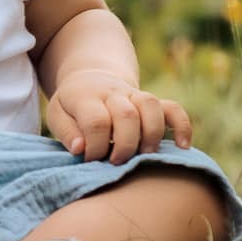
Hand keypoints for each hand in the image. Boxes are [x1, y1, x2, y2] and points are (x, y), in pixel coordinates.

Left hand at [45, 71, 192, 163]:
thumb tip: (80, 149)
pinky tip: (183, 147)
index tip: (90, 160)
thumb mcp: (57, 114)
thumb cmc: (72, 106)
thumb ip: (66, 132)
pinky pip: (173, 108)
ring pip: (151, 106)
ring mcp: (136, 95)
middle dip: (124, 145)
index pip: (97, 121)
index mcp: (87, 96)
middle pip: (127, 115)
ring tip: (144, 157)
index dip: (96, 146)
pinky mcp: (152, 102)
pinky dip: (182, 126)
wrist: (91, 78)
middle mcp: (114, 93)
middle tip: (116, 162)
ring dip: (151, 135)